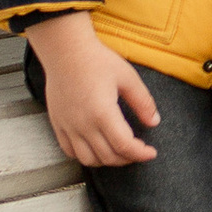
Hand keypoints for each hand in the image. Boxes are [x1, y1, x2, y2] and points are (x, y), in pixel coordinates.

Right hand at [29, 15, 161, 165]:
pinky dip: (84, 156)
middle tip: (138, 151)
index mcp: (102, 113)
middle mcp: (83, 124)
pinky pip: (69, 150)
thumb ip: (142, 102)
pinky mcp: (58, 124)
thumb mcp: (127, 77)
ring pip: (87, 159)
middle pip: (108, 156)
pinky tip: (95, 148)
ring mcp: (68, 126)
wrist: (65, 50)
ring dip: (106, 161)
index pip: (124, 146)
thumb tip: (154, 121)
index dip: (141, 154)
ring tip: (118, 152)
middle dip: (127, 159)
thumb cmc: (96, 60)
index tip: (151, 153)